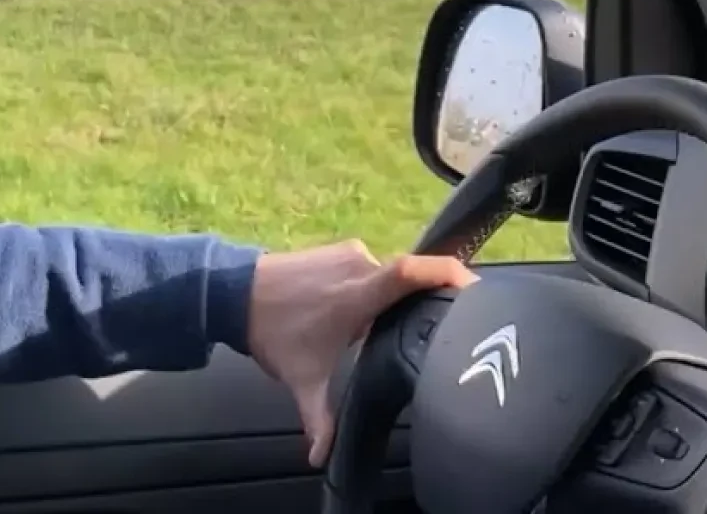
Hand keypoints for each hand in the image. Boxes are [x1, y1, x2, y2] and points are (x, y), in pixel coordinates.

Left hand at [244, 240, 476, 466]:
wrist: (233, 292)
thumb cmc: (273, 332)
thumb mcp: (301, 379)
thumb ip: (319, 419)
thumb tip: (319, 458)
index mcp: (357, 294)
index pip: (409, 273)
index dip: (445, 272)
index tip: (474, 284)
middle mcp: (359, 266)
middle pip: (409, 281)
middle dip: (421, 304)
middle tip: (432, 331)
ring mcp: (351, 252)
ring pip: (389, 277)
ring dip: (393, 300)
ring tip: (390, 328)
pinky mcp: (342, 248)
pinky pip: (375, 267)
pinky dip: (378, 287)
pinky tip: (369, 312)